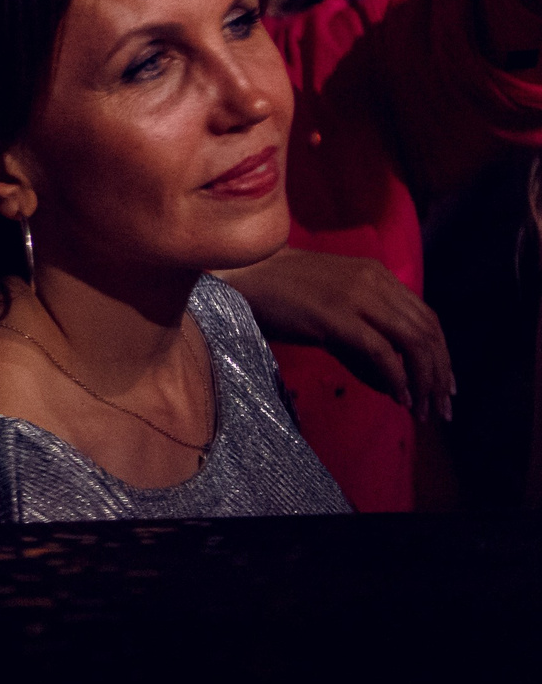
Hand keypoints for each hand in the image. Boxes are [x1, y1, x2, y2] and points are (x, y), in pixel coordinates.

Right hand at [218, 246, 453, 419]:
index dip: (441, 354)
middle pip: (427, 331)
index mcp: (376, 274)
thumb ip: (362, 335)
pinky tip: (399, 397)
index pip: (427, 317)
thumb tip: (390, 379)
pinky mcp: (336, 316)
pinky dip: (397, 378)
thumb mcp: (331, 305)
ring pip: (412, 342)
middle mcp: (374, 282)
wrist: (239, 274)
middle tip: (441, 408)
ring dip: (424, 381)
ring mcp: (356, 297)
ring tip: (423, 409)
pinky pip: (381, 352)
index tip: (443, 385)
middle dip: (440, 373)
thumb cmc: (279, 292)